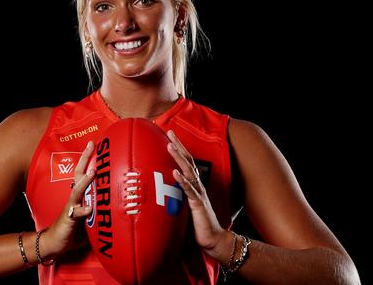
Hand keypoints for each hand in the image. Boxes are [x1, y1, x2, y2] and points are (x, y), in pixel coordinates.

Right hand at [43, 141, 95, 257]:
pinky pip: (76, 213)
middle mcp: (75, 197)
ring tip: (93, 172)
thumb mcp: (90, 217)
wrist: (55, 243)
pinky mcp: (69, 218)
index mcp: (80, 194)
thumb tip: (117, 203)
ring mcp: (71, 206)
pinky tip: (90, 208)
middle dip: (84, 159)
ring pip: (77, 190)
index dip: (88, 159)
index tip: (94, 144)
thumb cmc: (73, 229)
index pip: (83, 172)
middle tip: (91, 145)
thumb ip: (100, 209)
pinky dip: (84, 210)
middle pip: (78, 174)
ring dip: (85, 181)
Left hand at [167, 131, 226, 256]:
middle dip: (179, 146)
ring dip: (178, 158)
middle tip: (169, 132)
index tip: (169, 135)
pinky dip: (182, 180)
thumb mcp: (183, 206)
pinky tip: (175, 172)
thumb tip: (160, 189)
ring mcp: (198, 194)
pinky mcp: (198, 204)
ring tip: (169, 146)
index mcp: (194, 184)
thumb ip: (176, 195)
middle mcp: (197, 185)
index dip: (179, 148)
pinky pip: (190, 190)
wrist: (213, 239)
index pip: (186, 161)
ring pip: (188, 171)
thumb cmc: (198, 223)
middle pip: (188, 161)